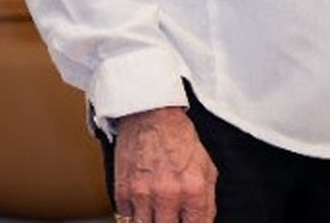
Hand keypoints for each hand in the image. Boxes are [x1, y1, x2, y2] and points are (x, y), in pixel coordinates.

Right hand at [113, 107, 216, 222]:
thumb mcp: (206, 168)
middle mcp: (168, 195)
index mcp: (193, 190)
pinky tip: (143, 204)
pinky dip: (135, 215)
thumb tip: (203, 221)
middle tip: (172, 216)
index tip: (188, 222)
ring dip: (152, 221)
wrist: (151, 116)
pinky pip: (127, 218)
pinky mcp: (123, 192)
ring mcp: (143, 195)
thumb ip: (206, 200)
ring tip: (158, 212)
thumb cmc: (179, 139)